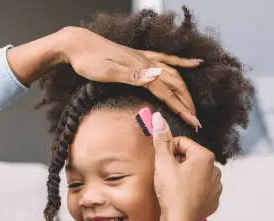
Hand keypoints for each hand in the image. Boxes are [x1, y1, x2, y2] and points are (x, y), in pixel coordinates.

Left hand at [57, 27, 201, 128]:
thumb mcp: (107, 71)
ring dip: (185, 92)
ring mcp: (144, 59)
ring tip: (194, 106)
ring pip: (173, 75)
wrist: (78, 44)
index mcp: (141, 69)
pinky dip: (182, 62)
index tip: (193, 123)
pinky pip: (166, 59)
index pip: (167, 93)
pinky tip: (194, 63)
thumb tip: (155, 78)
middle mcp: (147, 63)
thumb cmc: (88, 60)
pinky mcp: (139, 57)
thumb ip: (132, 76)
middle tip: (196, 122)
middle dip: (187, 104)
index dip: (181, 109)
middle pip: (175, 85)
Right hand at [151, 112, 221, 220]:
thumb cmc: (172, 192)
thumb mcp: (163, 163)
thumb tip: (158, 118)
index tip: (162, 162)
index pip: (182, 143)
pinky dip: (192, 189)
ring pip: (196, 173)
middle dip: (177, 163)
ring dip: (185, 176)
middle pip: (190, 157)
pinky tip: (182, 196)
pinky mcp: (214, 199)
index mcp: (205, 156)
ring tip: (173, 187)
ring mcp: (216, 185)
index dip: (168, 151)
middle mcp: (215, 169)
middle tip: (166, 176)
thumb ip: (161, 139)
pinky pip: (201, 188)